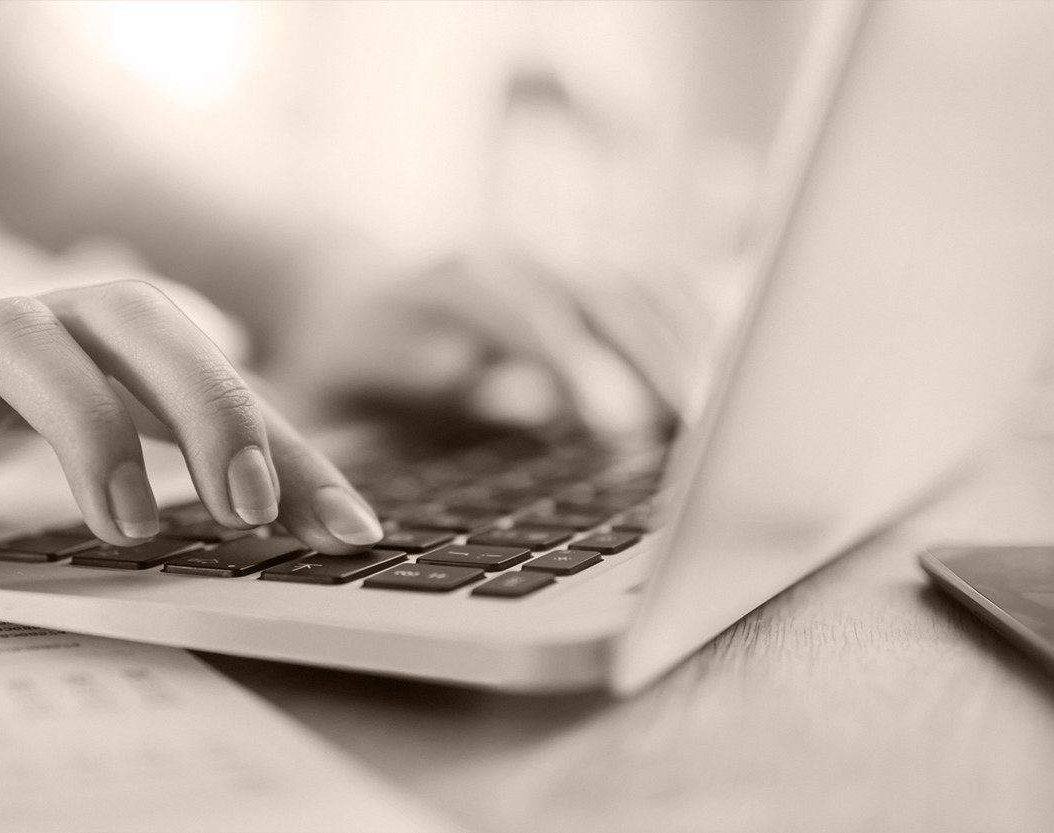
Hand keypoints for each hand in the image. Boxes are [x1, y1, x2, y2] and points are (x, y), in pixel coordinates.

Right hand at [0, 280, 384, 553]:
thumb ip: (156, 454)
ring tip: (126, 525)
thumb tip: (289, 490)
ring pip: (16, 341)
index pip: (204, 368)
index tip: (347, 530)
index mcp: (77, 339)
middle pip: (128, 319)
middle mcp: (12, 324)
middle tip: (246, 509)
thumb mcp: (47, 441)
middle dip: (203, 406)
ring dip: (84, 427)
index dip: (284, 442)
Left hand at [270, 249, 699, 442]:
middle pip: (599, 292)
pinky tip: (720, 372)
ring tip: (720, 413)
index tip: (617, 425)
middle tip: (695, 428)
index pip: (525, 313)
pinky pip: (649, 283)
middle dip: (652, 359)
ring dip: (683, 343)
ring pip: (634, 283)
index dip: (578, 366)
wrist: (333, 294)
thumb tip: (514, 395)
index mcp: (443, 282)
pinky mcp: (573, 272)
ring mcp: (543, 257)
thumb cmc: (339, 365)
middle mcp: (502, 255)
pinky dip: (691, 321)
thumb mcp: (351, 389)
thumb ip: (426, 386)